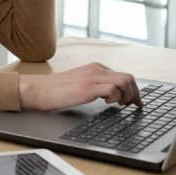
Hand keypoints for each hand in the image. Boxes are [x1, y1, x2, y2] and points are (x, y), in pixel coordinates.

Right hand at [18, 62, 142, 110]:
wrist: (38, 89)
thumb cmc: (55, 89)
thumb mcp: (79, 83)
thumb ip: (95, 84)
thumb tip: (111, 94)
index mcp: (95, 68)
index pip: (123, 75)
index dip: (134, 90)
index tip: (136, 102)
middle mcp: (96, 69)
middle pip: (128, 77)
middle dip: (135, 94)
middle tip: (132, 106)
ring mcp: (92, 77)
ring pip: (124, 81)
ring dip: (127, 95)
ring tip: (119, 105)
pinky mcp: (87, 88)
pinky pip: (113, 89)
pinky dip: (115, 98)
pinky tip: (106, 103)